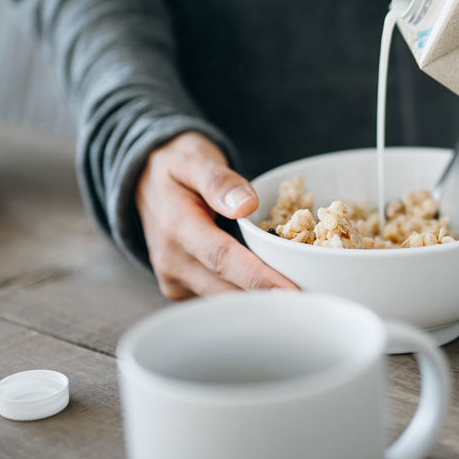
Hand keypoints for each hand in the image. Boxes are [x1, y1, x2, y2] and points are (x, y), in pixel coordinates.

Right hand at [136, 131, 297, 298]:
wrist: (143, 181)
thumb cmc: (175, 166)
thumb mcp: (194, 157)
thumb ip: (218, 180)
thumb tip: (247, 205)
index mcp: (176, 226)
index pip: (221, 258)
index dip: (258, 278)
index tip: (292, 292)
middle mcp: (172, 261)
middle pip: (227, 289)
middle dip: (269, 298)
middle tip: (315, 301)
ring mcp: (174, 279)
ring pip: (224, 300)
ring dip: (261, 301)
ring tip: (303, 299)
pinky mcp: (180, 289)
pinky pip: (218, 298)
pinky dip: (247, 296)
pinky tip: (274, 292)